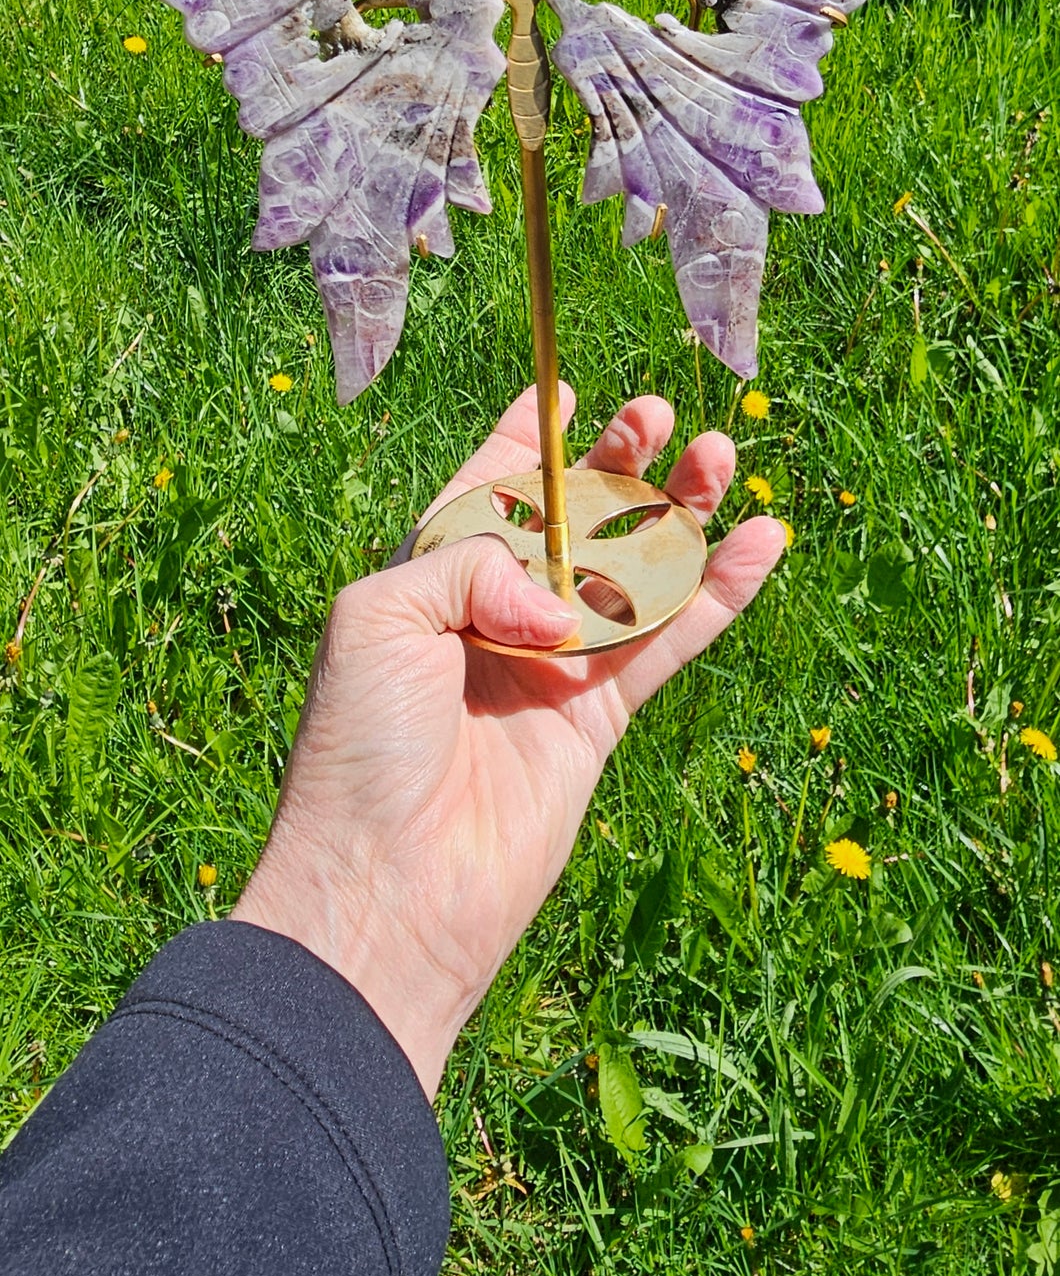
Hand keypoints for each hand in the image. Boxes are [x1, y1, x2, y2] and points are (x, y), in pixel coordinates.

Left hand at [231, 388, 785, 1097]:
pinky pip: (673, 638)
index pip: (486, 490)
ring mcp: (553, 667)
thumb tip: (567, 602)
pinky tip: (760, 540)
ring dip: (681, 510)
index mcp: (428, 579)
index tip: (566, 389)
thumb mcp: (382, 615)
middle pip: (576, 519)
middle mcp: (494, 615)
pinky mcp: (600, 719)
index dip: (526, 440)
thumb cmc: (360, 747)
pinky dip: (720, 590)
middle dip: (619, 461)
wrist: (387, 886)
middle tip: (662, 413)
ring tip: (722, 454)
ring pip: (635, 568)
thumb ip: (477, 561)